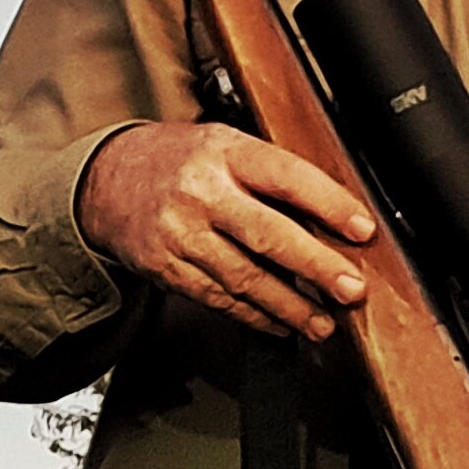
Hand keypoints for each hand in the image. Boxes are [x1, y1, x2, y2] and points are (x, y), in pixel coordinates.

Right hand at [74, 120, 377, 339]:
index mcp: (224, 152)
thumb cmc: (179, 162)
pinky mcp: (167, 269)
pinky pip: (218, 298)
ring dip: (289, 305)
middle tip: (350, 288)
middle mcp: (201, 193)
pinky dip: (254, 316)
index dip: (329, 204)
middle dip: (315, 265)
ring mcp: (180, 235)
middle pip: (267, 234)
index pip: (285, 177)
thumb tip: (336, 215)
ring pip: (244, 277)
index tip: (362, 229)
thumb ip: (272, 174)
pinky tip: (281, 324)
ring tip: (322, 322)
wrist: (107, 181)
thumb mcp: (225, 145)